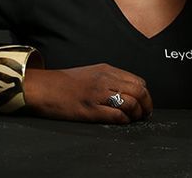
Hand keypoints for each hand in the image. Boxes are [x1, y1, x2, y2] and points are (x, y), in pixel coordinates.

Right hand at [24, 63, 152, 123]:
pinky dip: (123, 120)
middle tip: (144, 114)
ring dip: (136, 114)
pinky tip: (121, 121)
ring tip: (133, 119)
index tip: (144, 103)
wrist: (45, 87)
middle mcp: (105, 80)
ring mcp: (98, 94)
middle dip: (146, 105)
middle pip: (139, 91)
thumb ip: (110, 78)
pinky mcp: (90, 109)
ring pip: (131, 103)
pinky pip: (116, 115)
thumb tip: (129, 90)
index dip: (145, 94)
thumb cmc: (67, 82)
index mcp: (106, 70)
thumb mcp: (92, 72)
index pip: (137, 81)